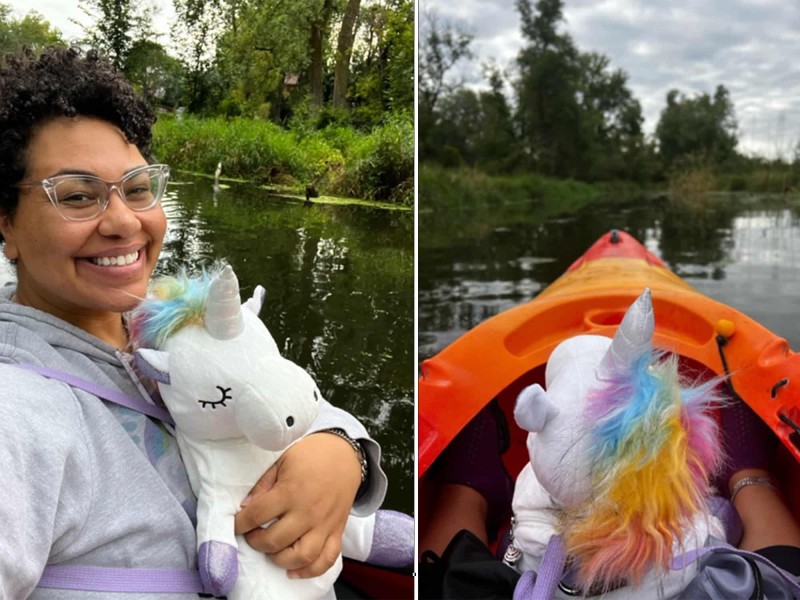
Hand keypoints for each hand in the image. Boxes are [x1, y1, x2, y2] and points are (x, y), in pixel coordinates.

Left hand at [234, 432, 362, 577]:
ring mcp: (324, 524)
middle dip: (256, 542)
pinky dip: (310, 570)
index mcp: (291, 491)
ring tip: (272, 550)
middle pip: (274, 540)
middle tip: (253, 534)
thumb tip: (246, 507)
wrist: (345, 454)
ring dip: (280, 559)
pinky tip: (294, 570)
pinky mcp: (337, 531)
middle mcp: (308, 512)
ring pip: (301, 556)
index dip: (240, 523)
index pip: (257, 515)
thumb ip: (263, 484)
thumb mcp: (282, 460)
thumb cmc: (311, 454)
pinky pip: (327, 559)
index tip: (236, 523)